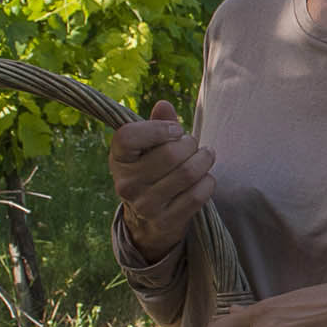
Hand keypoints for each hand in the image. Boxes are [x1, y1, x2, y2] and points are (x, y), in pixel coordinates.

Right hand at [109, 101, 214, 261]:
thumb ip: (157, 124)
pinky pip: (197, 195)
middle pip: (170, 154)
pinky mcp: (165, 221)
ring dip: (204, 160)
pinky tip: (205, 178)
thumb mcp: (147, 148)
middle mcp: (126, 184)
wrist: (147, 221)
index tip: (176, 130)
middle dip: (190, 143)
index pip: (129, 136)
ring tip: (205, 156)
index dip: (158, 128)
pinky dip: (208, 182)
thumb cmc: (151, 171)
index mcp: (118, 159)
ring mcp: (145, 206)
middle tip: (193, 144)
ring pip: (187, 173)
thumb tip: (164, 105)